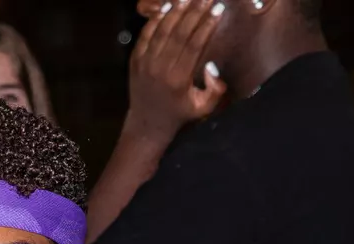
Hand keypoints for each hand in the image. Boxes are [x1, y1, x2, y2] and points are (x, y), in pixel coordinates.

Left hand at [126, 0, 227, 139]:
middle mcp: (160, 68)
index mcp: (179, 79)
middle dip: (196, 11)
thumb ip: (215, 90)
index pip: (195, 44)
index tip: (218, 8)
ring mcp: (145, 63)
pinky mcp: (135, 60)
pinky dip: (156, 19)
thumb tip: (212, 66)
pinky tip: (168, 6)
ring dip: (177, 10)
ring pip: (162, 30)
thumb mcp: (202, 108)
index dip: (208, 24)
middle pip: (180, 32)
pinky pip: (146, 34)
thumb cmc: (179, 113)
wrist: (147, 123)